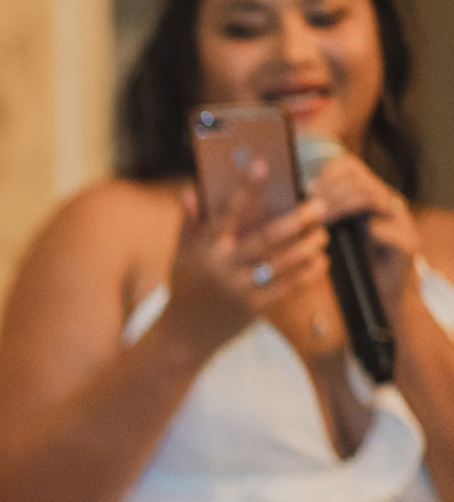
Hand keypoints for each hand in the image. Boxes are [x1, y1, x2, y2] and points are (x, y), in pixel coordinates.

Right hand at [165, 159, 330, 359]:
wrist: (183, 337)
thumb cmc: (185, 288)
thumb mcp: (180, 255)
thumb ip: (189, 223)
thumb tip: (192, 191)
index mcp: (203, 250)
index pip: (225, 212)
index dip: (243, 188)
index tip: (261, 164)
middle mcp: (222, 269)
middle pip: (266, 238)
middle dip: (297, 219)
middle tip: (319, 205)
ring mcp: (239, 290)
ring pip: (283, 263)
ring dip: (308, 246)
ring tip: (322, 233)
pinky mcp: (253, 310)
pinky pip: (288, 287)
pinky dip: (307, 273)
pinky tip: (319, 261)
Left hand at [304, 148, 423, 305]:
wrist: (372, 295)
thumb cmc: (346, 262)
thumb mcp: (329, 232)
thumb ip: (317, 212)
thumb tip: (298, 192)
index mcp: (365, 194)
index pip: (350, 168)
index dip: (328, 174)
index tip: (307, 189)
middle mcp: (385, 203)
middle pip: (360, 180)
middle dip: (333, 190)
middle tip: (312, 206)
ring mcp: (399, 222)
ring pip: (376, 198)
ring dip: (346, 206)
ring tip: (325, 219)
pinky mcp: (407, 245)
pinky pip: (395, 232)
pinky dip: (378, 231)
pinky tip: (364, 233)